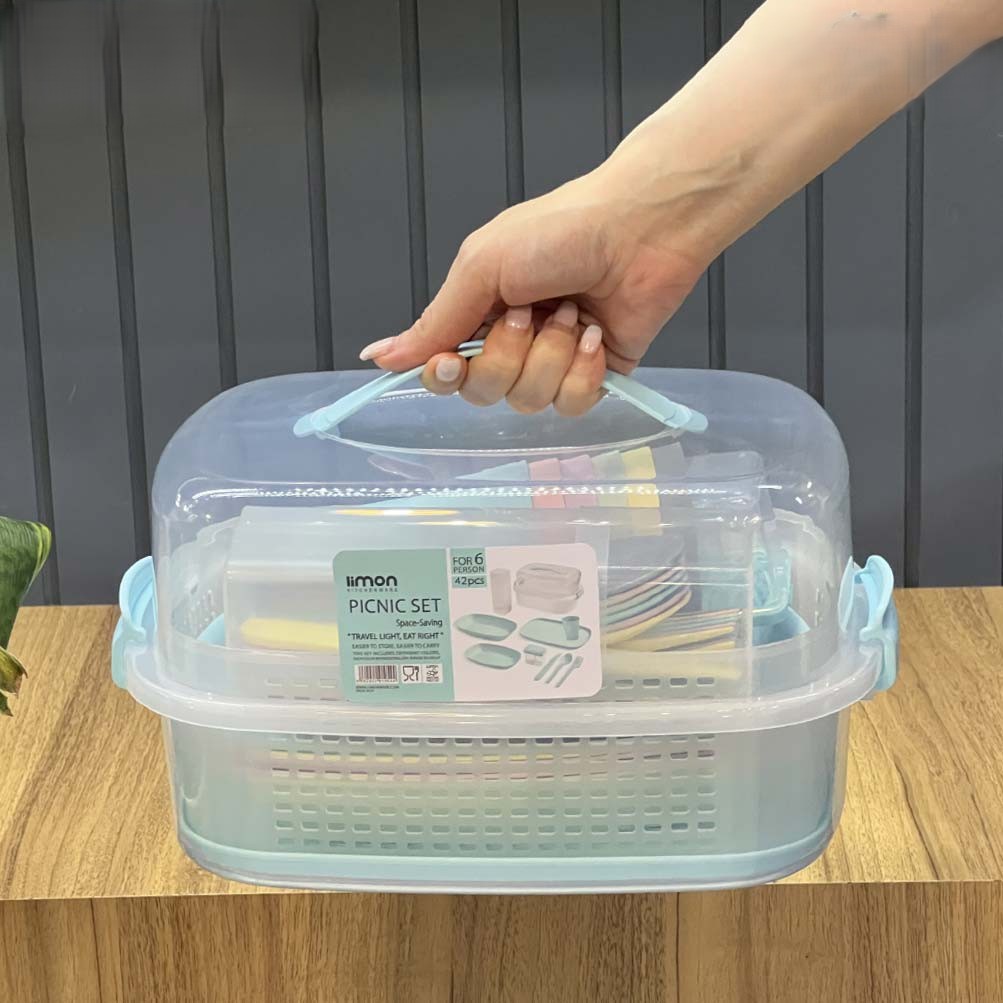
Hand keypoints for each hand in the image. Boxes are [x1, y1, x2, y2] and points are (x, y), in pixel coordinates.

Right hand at [358, 165, 708, 415]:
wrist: (641, 227)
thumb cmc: (561, 230)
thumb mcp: (482, 267)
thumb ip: (435, 321)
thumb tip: (379, 357)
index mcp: (479, 312)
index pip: (443, 371)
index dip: (445, 375)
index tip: (453, 361)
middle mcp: (513, 341)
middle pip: (483, 392)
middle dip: (507, 356)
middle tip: (531, 312)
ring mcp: (553, 361)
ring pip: (529, 401)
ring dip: (551, 355)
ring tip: (573, 313)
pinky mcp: (595, 376)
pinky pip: (572, 404)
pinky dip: (584, 370)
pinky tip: (597, 335)